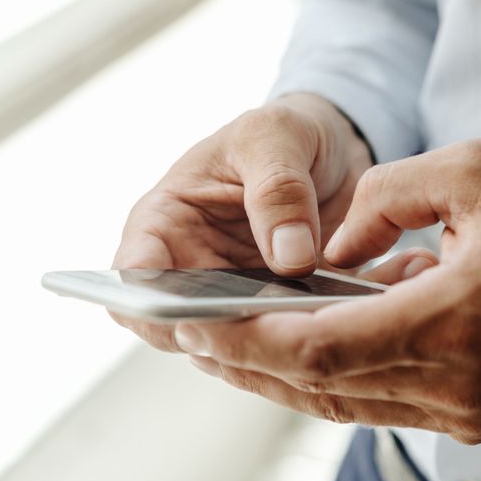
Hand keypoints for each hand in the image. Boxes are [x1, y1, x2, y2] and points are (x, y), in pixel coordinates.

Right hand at [111, 93, 372, 350]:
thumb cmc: (281, 133)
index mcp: (166, 224)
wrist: (331, 148)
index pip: (131, 280)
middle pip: (184, 328)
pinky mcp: (284, 315)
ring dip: (276, 342)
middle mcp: (193, 272)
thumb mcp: (275, 136)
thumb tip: (289, 259)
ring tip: (320, 318)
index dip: (148, 305)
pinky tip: (349, 316)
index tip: (192, 311)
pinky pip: (292, 343)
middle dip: (223, 335)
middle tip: (273, 323)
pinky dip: (316, 337)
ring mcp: (238, 300)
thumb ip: (278, 189)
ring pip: (240, 347)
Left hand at [176, 140, 480, 443]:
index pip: (319, 348)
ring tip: (227, 346)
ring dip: (281, 377)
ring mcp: (464, 411)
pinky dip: (330, 379)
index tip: (197, 325)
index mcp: (451, 322)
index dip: (250, 340)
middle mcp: (454, 384)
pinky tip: (295, 351)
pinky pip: (379, 402)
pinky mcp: (472, 416)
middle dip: (248, 361)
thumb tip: (324, 243)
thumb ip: (382, 200)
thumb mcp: (470, 171)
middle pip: (319, 387)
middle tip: (192, 337)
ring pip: (344, 403)